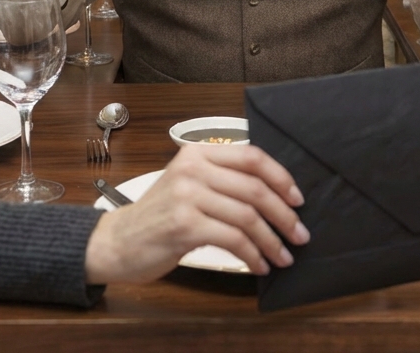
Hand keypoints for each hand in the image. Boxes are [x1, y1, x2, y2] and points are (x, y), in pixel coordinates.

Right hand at [83, 143, 308, 284]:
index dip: (281, 177)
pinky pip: (233, 239)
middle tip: (300, 234)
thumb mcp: (189, 184)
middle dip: (283, 214)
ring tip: (283, 256)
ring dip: (272, 240)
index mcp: (198, 153)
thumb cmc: (160, 215)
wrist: (119, 241)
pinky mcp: (185, 224)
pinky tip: (259, 265)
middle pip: (254, 187)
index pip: (251, 156)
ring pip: (247, 215)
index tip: (297, 199)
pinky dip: (253, 254)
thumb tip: (274, 195)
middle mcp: (193, 168)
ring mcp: (188, 195)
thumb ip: (222, 180)